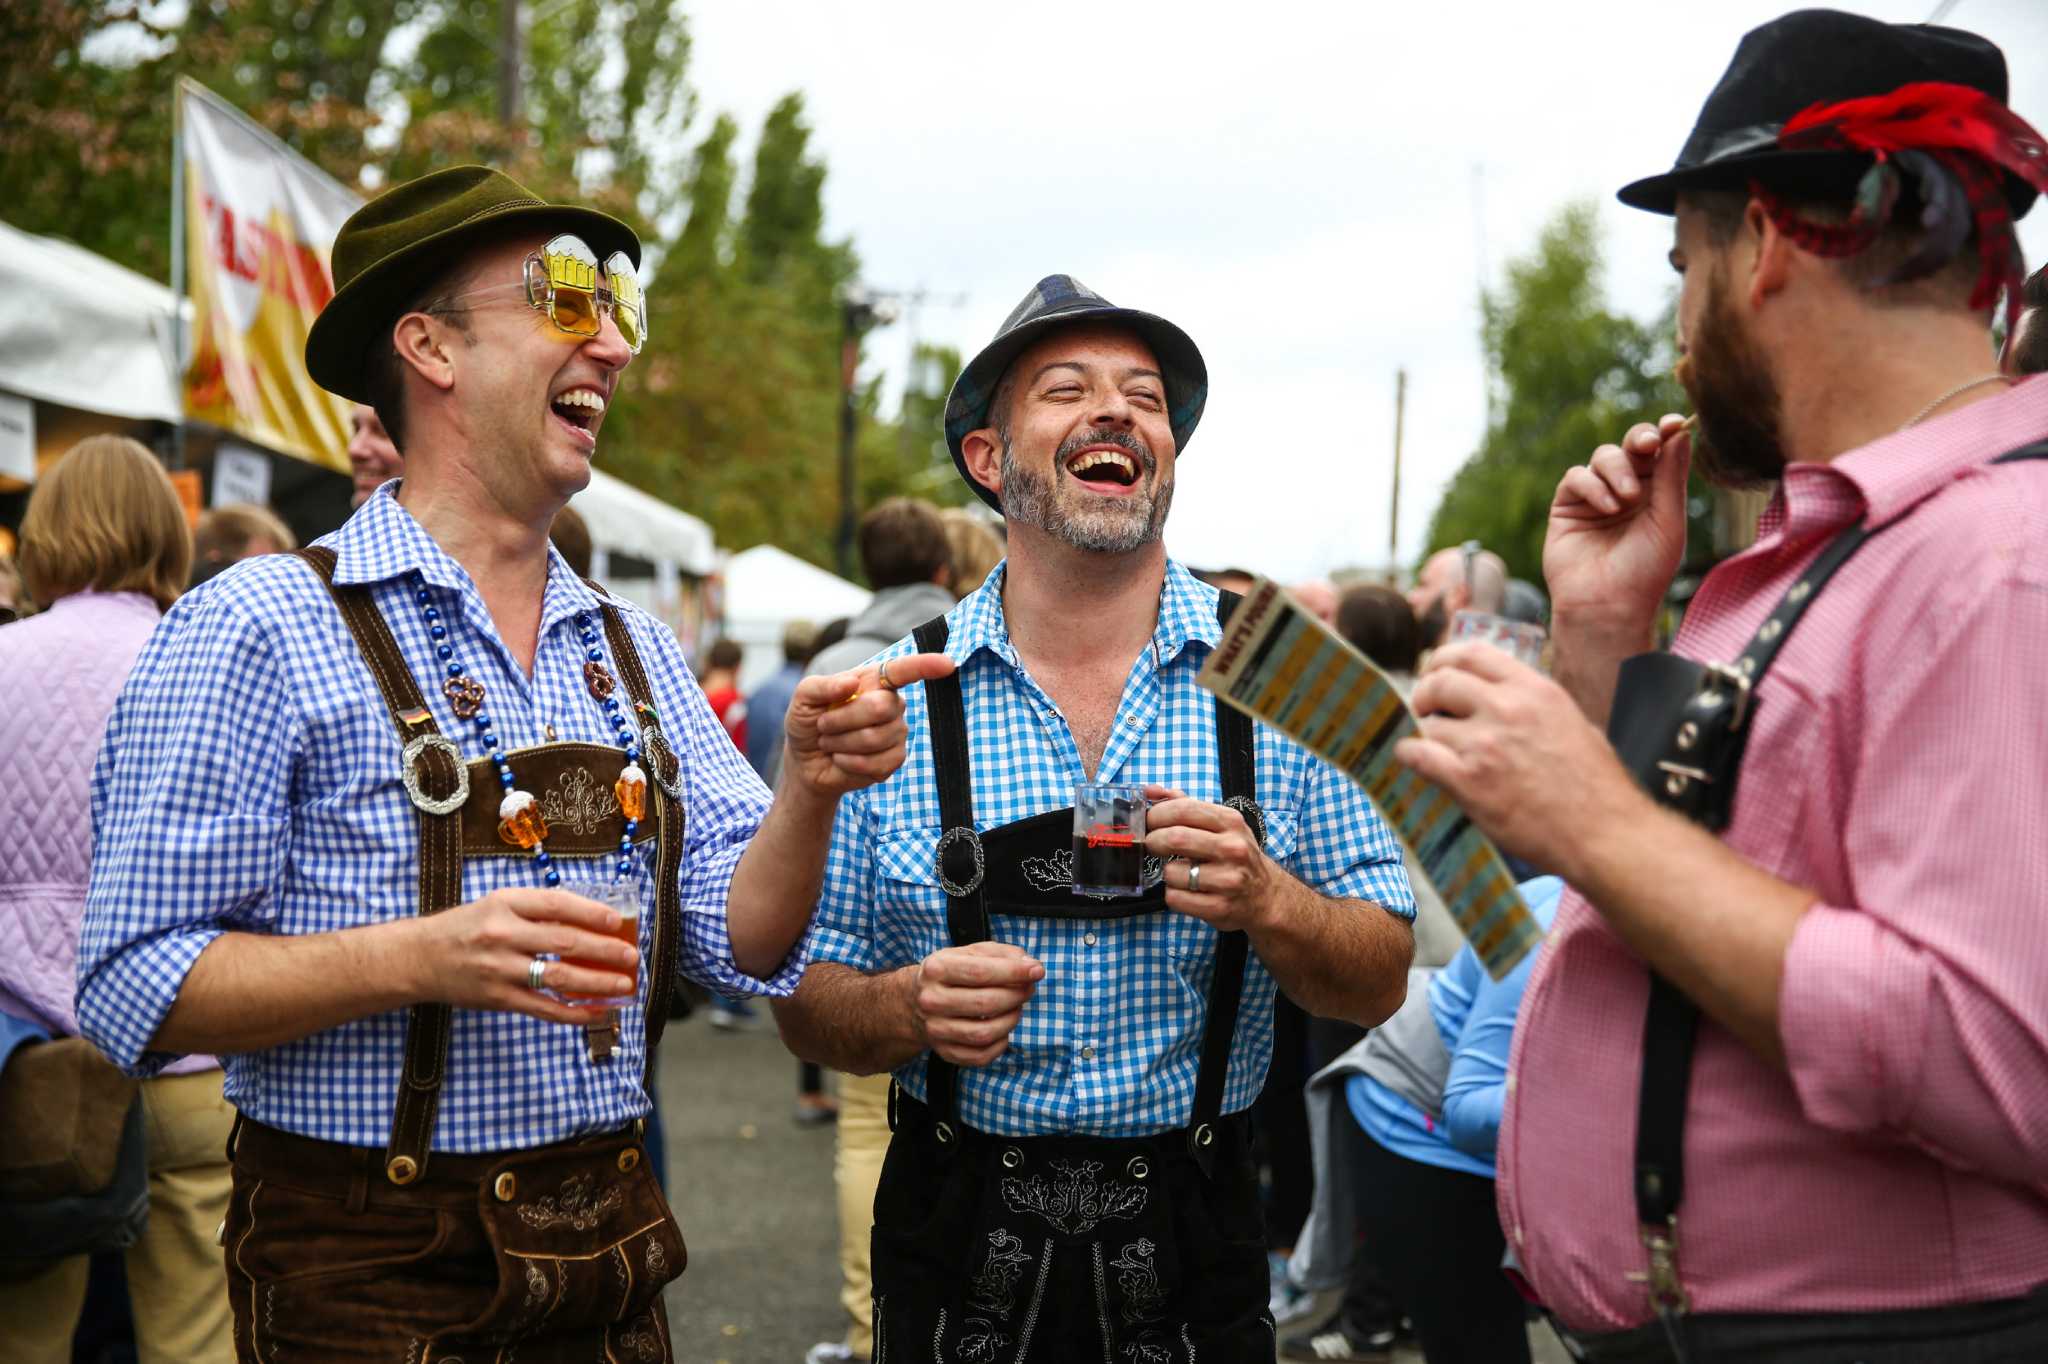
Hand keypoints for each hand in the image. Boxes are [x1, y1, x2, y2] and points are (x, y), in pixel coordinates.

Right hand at [413, 888, 639, 1025]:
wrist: (419, 958)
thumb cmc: (466, 927)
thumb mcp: (497, 905)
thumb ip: (537, 910)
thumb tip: (590, 919)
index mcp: (506, 904)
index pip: (558, 905)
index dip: (592, 913)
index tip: (618, 922)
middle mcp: (503, 935)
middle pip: (566, 942)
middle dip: (605, 950)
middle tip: (631, 955)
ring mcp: (500, 969)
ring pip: (559, 978)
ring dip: (598, 983)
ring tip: (624, 985)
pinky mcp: (498, 999)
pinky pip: (544, 1008)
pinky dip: (574, 1012)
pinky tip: (597, 1011)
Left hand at [782, 653, 956, 799]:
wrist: (806, 761)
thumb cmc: (808, 722)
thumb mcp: (803, 697)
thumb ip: (822, 686)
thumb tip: (852, 683)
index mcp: (874, 681)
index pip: (905, 670)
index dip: (927, 666)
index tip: (947, 664)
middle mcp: (891, 704)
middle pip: (881, 707)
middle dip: (842, 719)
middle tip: (824, 725)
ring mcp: (896, 733)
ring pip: (876, 737)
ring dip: (842, 742)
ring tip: (831, 742)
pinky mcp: (893, 760)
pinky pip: (880, 762)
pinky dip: (851, 762)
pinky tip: (842, 759)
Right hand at [906, 942, 1043, 1066]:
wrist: (914, 1002)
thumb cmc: (951, 974)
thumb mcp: (969, 953)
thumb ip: (1001, 954)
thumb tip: (1030, 965)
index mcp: (936, 969)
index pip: (980, 972)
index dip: (1014, 972)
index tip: (1037, 971)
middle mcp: (931, 1000)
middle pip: (985, 1004)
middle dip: (1016, 996)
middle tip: (1028, 989)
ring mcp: (936, 1029)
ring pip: (984, 1033)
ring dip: (1010, 1020)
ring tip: (1016, 1008)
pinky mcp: (944, 1052)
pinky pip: (981, 1056)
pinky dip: (1000, 1045)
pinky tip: (1003, 1030)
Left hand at [1141, 784, 1280, 933]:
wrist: (1266, 895)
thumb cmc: (1236, 855)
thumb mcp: (1221, 824)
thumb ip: (1185, 804)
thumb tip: (1150, 791)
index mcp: (1231, 822)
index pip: (1183, 809)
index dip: (1156, 814)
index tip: (1147, 822)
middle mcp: (1233, 848)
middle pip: (1175, 838)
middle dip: (1153, 842)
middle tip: (1152, 845)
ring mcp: (1228, 879)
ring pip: (1171, 872)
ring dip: (1166, 872)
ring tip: (1180, 872)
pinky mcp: (1220, 907)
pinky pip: (1176, 898)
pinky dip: (1173, 895)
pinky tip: (1187, 892)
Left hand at [1394, 643, 1643, 875]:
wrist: (1604, 833)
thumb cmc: (1596, 785)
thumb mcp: (1572, 721)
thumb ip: (1531, 703)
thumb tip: (1496, 696)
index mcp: (1535, 689)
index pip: (1472, 653)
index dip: (1444, 659)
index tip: (1435, 671)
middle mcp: (1507, 708)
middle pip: (1441, 682)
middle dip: (1425, 693)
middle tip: (1424, 708)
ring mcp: (1485, 744)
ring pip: (1428, 723)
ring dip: (1423, 732)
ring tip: (1430, 743)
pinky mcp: (1469, 781)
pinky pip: (1418, 755)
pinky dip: (1409, 754)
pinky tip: (1413, 758)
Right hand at [1544, 415, 1691, 632]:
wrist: (1607, 605)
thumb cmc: (1645, 571)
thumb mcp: (1668, 521)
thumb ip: (1671, 475)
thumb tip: (1679, 431)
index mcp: (1658, 493)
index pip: (1662, 452)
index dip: (1666, 433)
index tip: (1673, 424)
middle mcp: (1627, 491)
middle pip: (1631, 446)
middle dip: (1639, 440)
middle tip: (1646, 445)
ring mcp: (1596, 497)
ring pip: (1603, 456)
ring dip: (1617, 471)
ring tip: (1627, 500)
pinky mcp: (1567, 506)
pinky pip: (1577, 477)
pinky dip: (1593, 486)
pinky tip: (1607, 508)